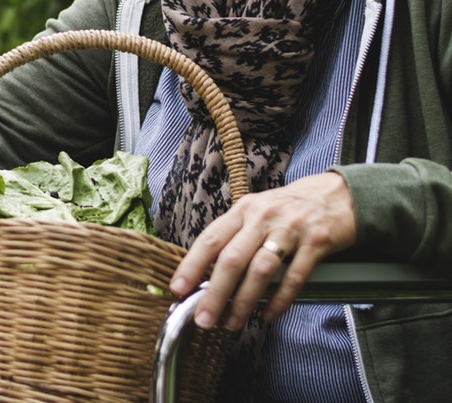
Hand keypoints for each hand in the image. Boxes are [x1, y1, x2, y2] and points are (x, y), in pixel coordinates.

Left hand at [169, 171, 356, 329]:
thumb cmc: (289, 208)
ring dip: (244, 301)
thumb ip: (235, 235)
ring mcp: (290, 229)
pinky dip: (280, 300)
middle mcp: (262, 217)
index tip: (178, 289)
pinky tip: (269, 315)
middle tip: (204, 318)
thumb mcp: (256, 211)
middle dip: (215, 292)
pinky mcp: (316, 243)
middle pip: (232, 259)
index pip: (210, 239)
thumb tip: (205, 271)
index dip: (191, 265)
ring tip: (233, 322)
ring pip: (260, 270)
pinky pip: (294, 277)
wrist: (338, 195)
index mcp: (243, 210)